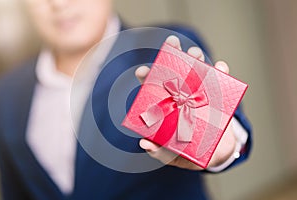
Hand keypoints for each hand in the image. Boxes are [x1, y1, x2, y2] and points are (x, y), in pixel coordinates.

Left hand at [135, 35, 236, 169]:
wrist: (215, 153)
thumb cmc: (188, 152)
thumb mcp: (172, 154)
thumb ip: (159, 151)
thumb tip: (145, 143)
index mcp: (167, 106)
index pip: (153, 88)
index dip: (147, 77)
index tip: (143, 71)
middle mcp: (182, 95)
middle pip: (175, 72)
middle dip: (173, 56)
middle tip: (172, 45)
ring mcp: (200, 94)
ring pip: (197, 71)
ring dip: (196, 59)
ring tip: (195, 54)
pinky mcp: (218, 97)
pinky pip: (220, 81)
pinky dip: (221, 72)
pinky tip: (220, 67)